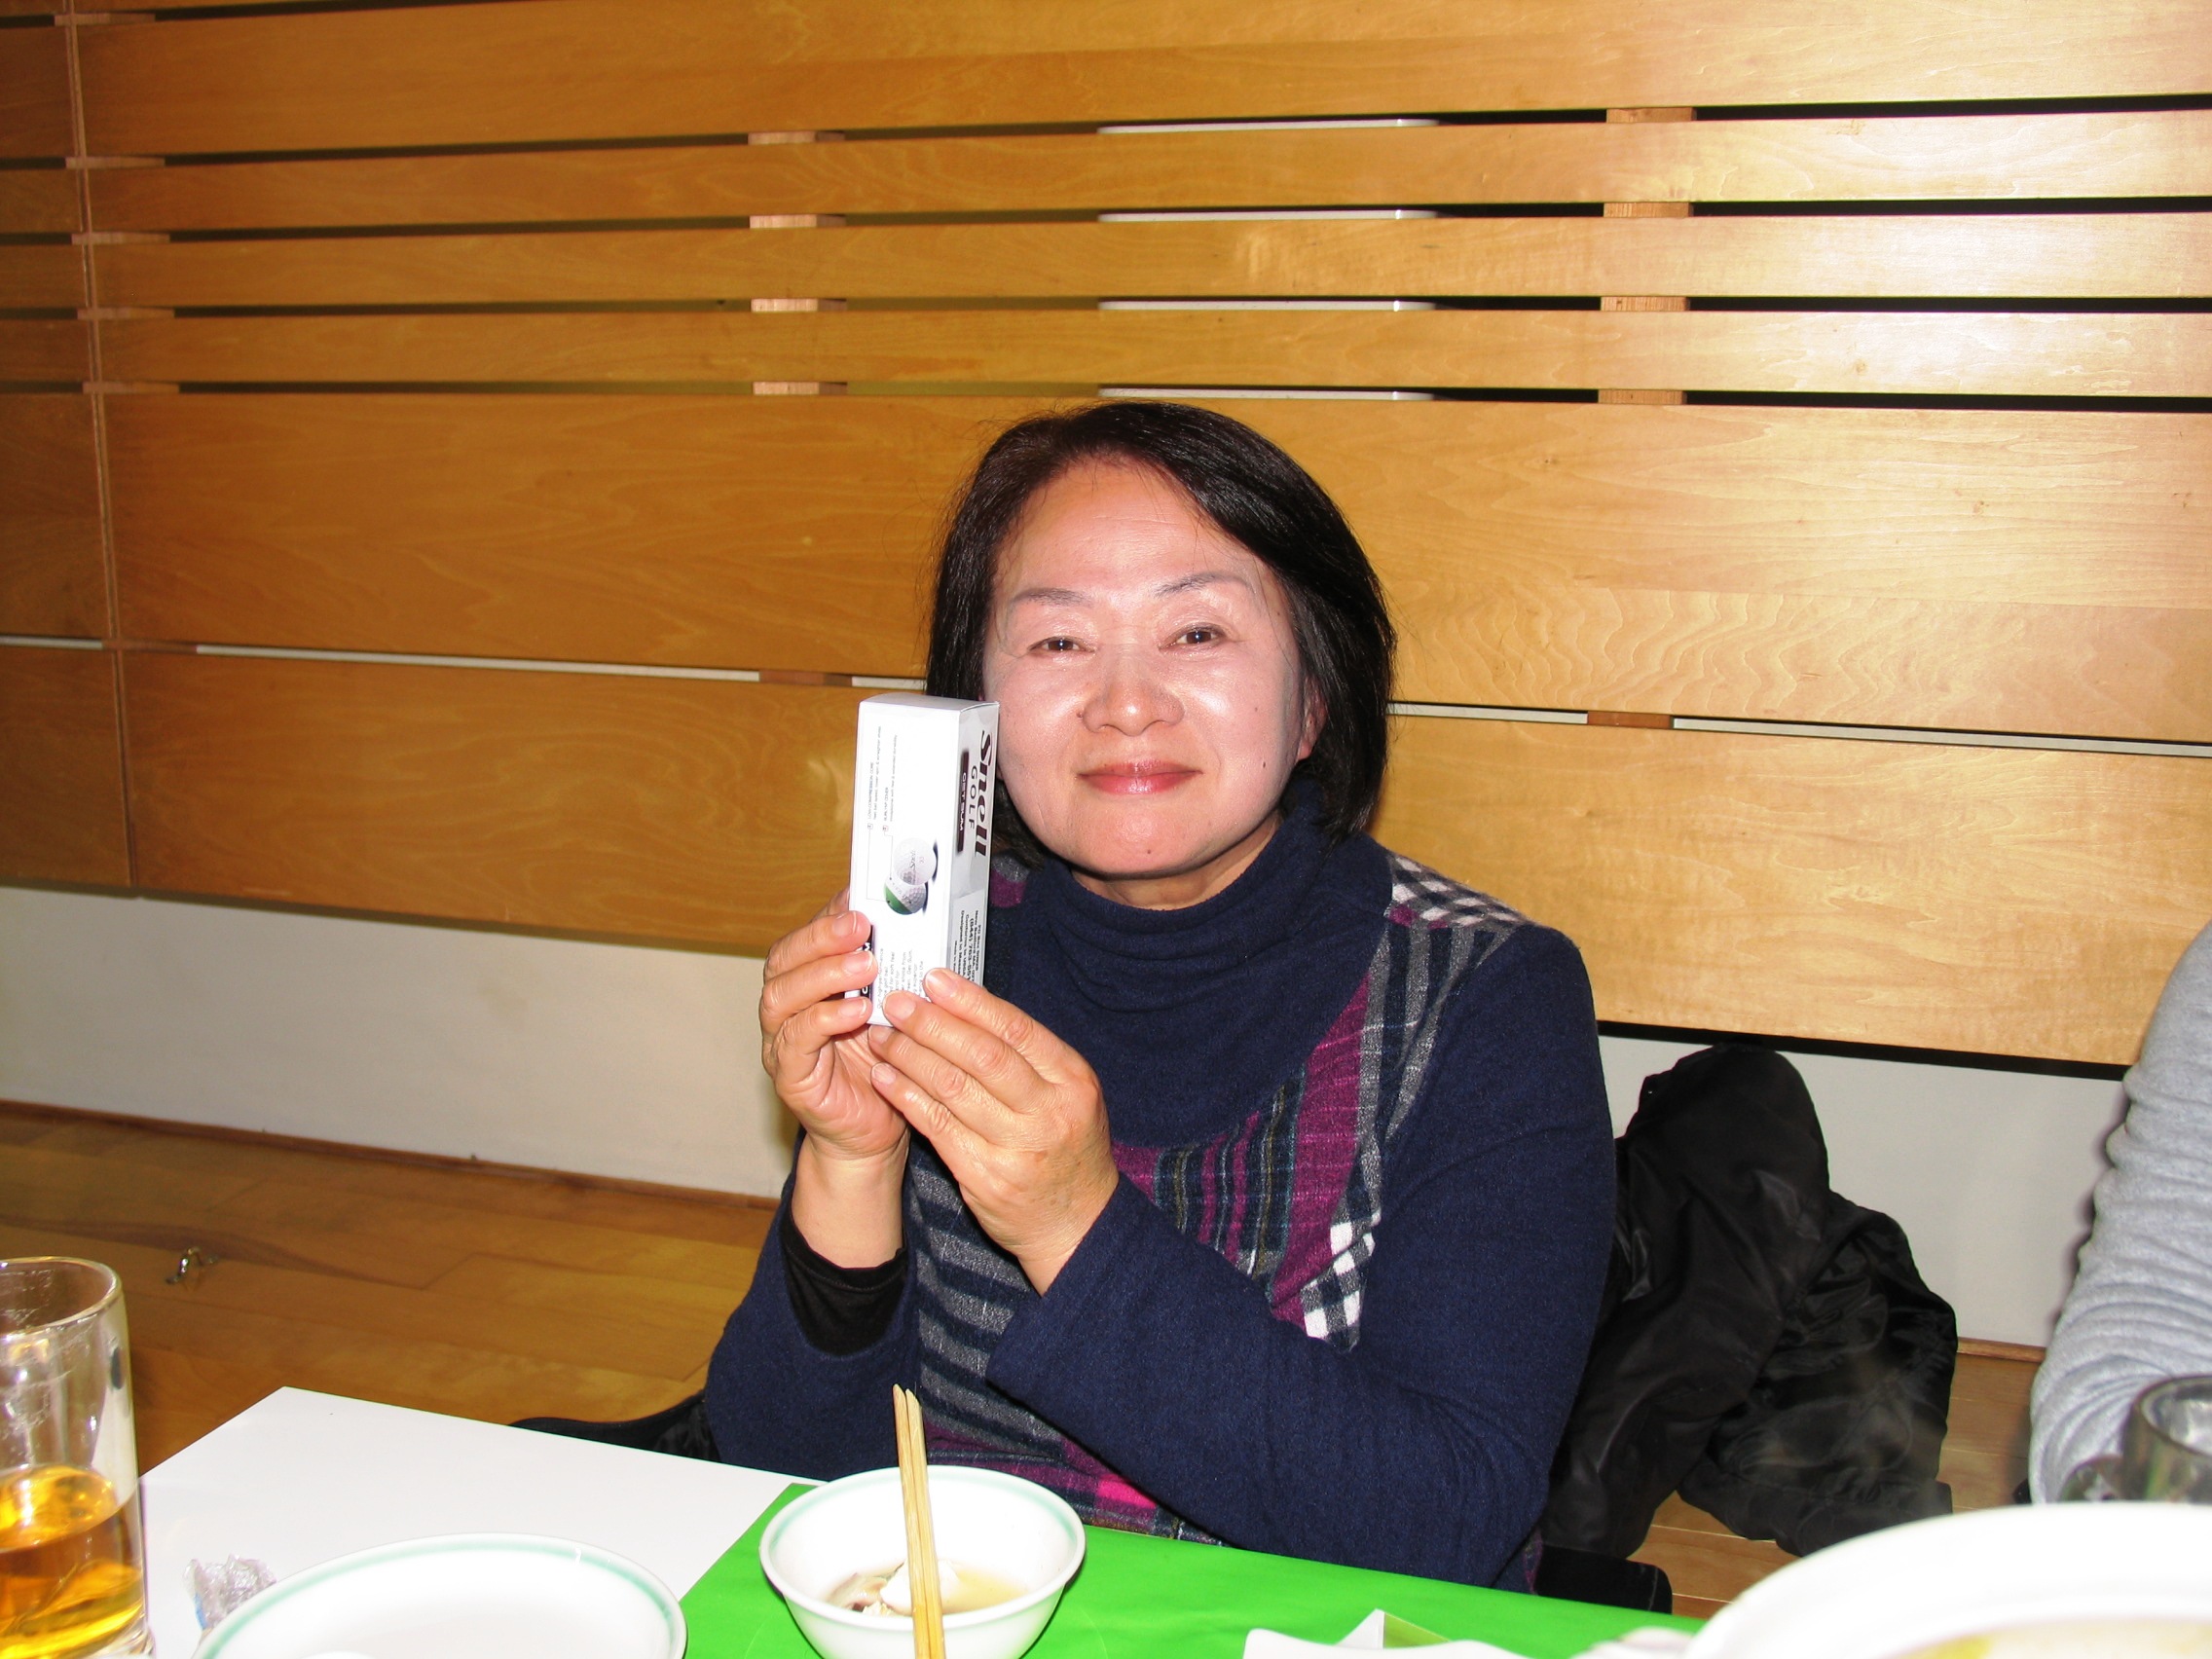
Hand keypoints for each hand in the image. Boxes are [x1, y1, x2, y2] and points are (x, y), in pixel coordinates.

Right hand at [759, 893, 906, 1265]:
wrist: (876, 1131)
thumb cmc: (888, 1061)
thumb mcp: (895, 1004)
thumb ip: (895, 966)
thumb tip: (919, 918)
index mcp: (809, 980)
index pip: (808, 934)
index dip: (830, 912)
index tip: (862, 896)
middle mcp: (787, 1004)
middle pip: (785, 958)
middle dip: (822, 936)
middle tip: (861, 925)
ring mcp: (781, 1039)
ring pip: (782, 995)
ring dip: (823, 975)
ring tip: (863, 966)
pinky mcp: (790, 1075)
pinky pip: (796, 1042)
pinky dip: (823, 1022)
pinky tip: (855, 1012)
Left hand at [866, 970, 1118, 1293]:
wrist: (1076, 1225)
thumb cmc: (1067, 1146)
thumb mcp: (1069, 1095)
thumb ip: (1029, 1057)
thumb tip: (968, 1006)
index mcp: (1073, 1080)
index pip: (1017, 1030)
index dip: (971, 1002)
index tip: (934, 978)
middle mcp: (1049, 1112)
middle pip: (983, 1057)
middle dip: (933, 1025)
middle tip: (897, 1002)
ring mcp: (1018, 1148)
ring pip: (954, 1090)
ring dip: (911, 1058)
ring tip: (882, 1036)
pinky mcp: (986, 1178)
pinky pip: (938, 1128)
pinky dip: (908, 1099)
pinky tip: (886, 1079)